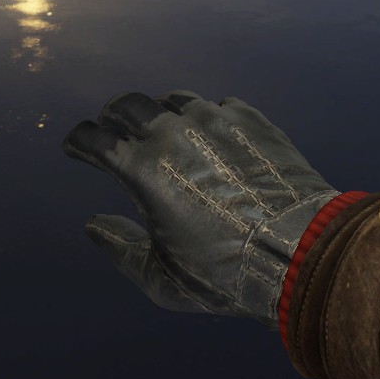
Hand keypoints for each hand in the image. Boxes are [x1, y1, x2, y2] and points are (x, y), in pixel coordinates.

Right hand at [64, 91, 339, 326]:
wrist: (302, 252)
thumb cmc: (227, 275)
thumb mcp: (161, 279)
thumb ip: (119, 248)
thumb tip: (93, 225)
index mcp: (142, 169)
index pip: (93, 139)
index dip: (78, 142)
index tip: (77, 148)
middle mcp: (173, 132)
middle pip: (127, 105)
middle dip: (113, 116)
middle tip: (112, 127)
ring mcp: (215, 119)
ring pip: (174, 99)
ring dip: (160, 112)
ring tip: (163, 128)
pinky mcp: (251, 119)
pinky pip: (218, 106)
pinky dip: (206, 118)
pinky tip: (212, 135)